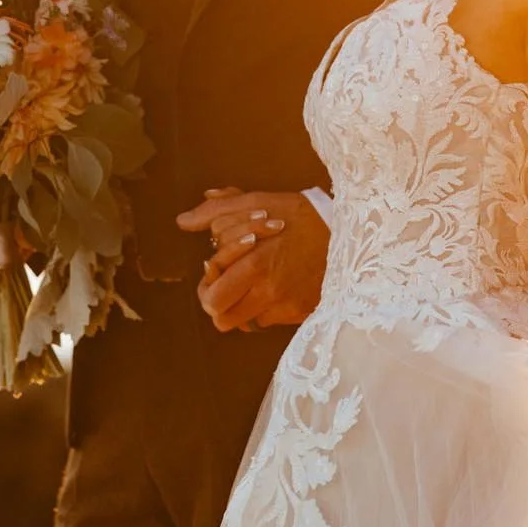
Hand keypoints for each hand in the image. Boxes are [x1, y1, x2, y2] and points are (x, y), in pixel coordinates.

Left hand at [176, 189, 328, 333]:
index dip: (208, 280)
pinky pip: (267, 321)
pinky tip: (271, 288)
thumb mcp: (257, 203)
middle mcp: (267, 290)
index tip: (216, 267)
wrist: (345, 232)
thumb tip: (182, 221)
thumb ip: (217, 212)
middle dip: (217, 303)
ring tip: (247, 287)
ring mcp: (285, 305)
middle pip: (221, 317)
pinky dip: (264, 309)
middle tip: (224, 286)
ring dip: (239, 308)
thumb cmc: (297, 215)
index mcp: (253, 263)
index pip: (211, 292)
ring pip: (242, 323)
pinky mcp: (299, 313)